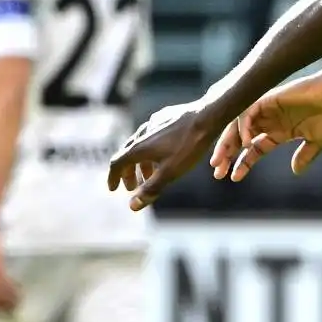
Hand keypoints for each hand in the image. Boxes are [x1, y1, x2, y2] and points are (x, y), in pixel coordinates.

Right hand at [106, 101, 223, 211]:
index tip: (113, 189)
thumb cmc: (188, 146)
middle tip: (132, 187)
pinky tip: (162, 154)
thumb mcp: (170, 172)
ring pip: (140, 146)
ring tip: (150, 176)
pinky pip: (152, 137)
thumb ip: (151, 189)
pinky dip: (151, 150)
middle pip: (127, 155)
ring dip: (141, 163)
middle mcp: (142, 134)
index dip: (113, 178)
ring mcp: (153, 124)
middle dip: (128, 173)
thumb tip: (132, 206)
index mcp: (138, 147)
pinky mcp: (164, 118)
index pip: (117, 164)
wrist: (207, 116)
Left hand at [210, 72, 321, 181]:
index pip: (255, 149)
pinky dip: (243, 127)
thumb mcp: (318, 142)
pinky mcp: (268, 98)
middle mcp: (270, 121)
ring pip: (238, 125)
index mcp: (280, 131)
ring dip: (227, 142)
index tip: (233, 178)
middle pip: (241, 138)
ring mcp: (268, 109)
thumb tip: (296, 172)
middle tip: (217, 172)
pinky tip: (246, 142)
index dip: (243, 163)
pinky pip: (248, 112)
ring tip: (220, 160)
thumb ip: (305, 156)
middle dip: (227, 155)